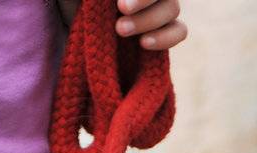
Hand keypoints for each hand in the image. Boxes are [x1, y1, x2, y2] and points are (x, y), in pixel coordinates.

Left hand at [57, 0, 187, 49]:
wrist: (77, 27)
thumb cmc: (77, 2)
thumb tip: (117, 1)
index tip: (120, 3)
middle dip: (143, 0)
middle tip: (121, 9)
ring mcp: (159, 8)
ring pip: (173, 8)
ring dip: (148, 20)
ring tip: (121, 31)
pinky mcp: (164, 31)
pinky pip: (180, 31)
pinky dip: (165, 37)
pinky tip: (144, 44)